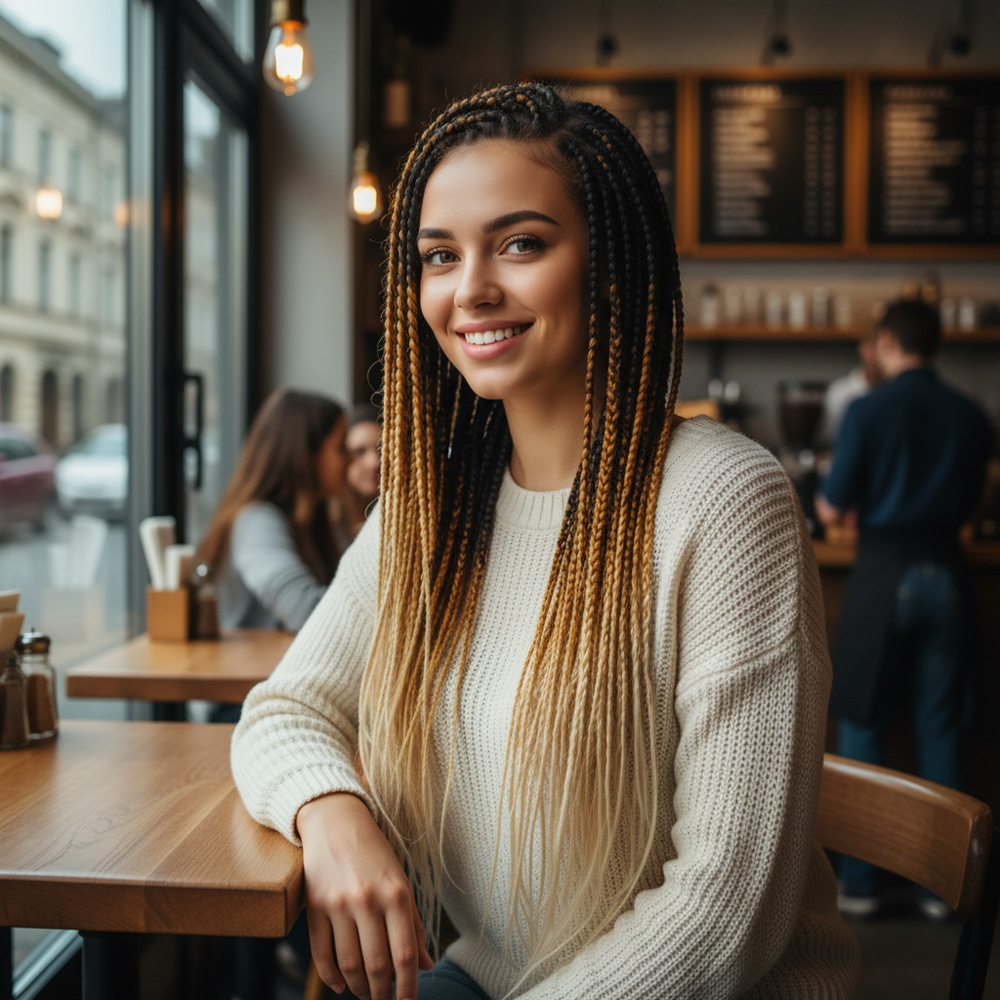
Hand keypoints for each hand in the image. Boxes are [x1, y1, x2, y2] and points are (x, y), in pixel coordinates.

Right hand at [296, 793, 433, 999]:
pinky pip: (321, 954)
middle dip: (382, 993)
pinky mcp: (314, 906)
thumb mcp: (401, 882)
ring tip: (365, 993)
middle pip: (377, 965)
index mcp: (396, 893)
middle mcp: (368, 899)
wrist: (336, 821)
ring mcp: (339, 904)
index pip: (405, 954)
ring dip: (359, 988)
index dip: (408, 986)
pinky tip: (340, 985)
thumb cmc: (375, 854)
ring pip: (349, 964)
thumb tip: (426, 965)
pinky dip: (331, 977)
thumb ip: (413, 924)